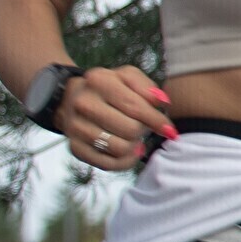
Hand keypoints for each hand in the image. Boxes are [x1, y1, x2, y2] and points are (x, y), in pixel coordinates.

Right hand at [59, 66, 177, 171]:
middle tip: (142, 126)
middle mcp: (84, 103)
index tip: (169, 129)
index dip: (157, 121)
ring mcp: (76, 127)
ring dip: (134, 146)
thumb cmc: (108, 88)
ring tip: (134, 137)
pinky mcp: (74, 147)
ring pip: (120, 149)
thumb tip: (162, 103)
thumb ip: (147, 86)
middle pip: (130, 130)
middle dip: (143, 131)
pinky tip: (129, 151)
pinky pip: (108, 164)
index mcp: (99, 81)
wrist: (71, 98)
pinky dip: (125, 161)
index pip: (135, 107)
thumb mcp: (127, 77)